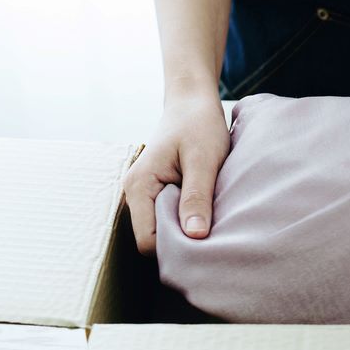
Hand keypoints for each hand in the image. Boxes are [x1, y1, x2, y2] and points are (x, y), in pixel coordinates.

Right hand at [124, 90, 230, 254]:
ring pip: (163, 231)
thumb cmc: (198, 124)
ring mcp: (145, 194)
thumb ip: (196, 197)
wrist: (192, 102)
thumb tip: (195, 236)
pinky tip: (206, 209)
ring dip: (186, 229)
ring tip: (211, 217)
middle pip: (154, 240)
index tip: (205, 242)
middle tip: (214, 232)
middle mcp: (135, 194)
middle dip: (182, 241)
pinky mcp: (157, 192)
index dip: (175, 248)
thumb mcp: (203, 160)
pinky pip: (169, 218)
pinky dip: (187, 218)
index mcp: (139, 187)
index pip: (148, 242)